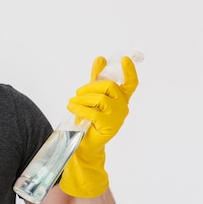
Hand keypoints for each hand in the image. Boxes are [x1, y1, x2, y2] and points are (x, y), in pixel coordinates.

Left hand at [59, 56, 138, 197]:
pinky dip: (80, 108)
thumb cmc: (88, 119)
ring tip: (71, 103)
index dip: (129, 71)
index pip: (131, 84)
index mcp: (121, 99)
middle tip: (77, 94)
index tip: (125, 59)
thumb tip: (100, 59)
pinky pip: (94, 112)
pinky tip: (72, 108)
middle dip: (89, 87)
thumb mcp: (91, 96)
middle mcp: (123, 107)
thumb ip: (96, 79)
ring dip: (82, 99)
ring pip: (100, 99)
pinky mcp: (109, 127)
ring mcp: (118, 118)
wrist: (83, 144)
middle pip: (109, 86)